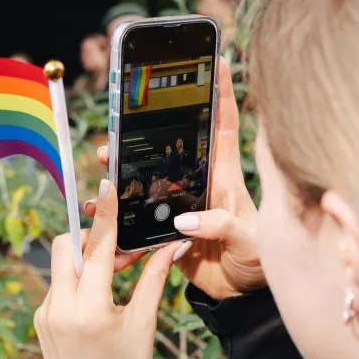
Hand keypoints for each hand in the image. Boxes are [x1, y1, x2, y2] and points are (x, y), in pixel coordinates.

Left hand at [35, 180, 183, 358]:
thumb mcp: (143, 325)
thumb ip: (154, 279)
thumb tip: (172, 244)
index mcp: (89, 309)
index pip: (95, 248)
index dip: (104, 214)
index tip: (106, 185)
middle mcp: (59, 307)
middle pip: (65, 245)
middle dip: (89, 237)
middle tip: (118, 248)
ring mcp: (45, 313)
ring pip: (61, 264)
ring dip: (85, 259)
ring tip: (114, 274)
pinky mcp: (40, 319)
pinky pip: (58, 284)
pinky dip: (78, 280)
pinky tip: (99, 295)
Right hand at [86, 59, 263, 300]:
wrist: (241, 297)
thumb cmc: (258, 260)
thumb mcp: (248, 241)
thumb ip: (220, 227)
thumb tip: (184, 221)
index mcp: (224, 176)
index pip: (223, 126)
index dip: (221, 93)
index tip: (216, 60)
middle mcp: (201, 185)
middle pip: (167, 151)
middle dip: (139, 138)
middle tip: (115, 129)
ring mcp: (182, 207)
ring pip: (145, 185)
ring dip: (120, 180)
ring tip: (100, 175)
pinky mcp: (167, 233)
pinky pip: (138, 227)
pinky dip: (119, 232)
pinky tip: (102, 233)